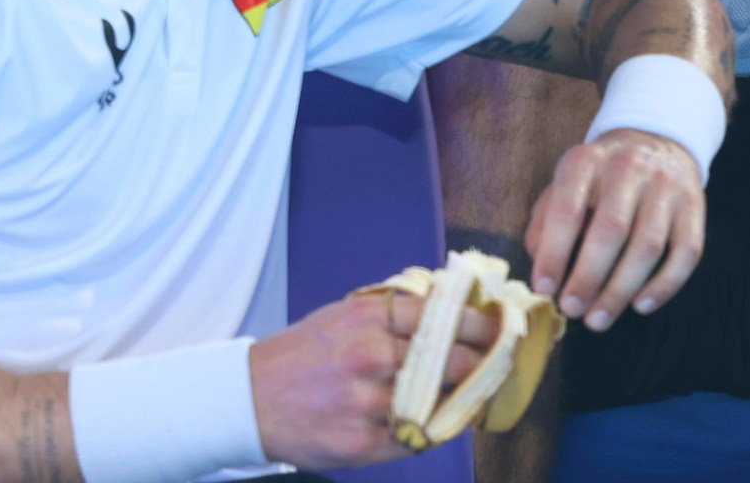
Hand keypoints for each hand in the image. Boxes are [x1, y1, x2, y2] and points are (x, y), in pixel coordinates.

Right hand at [252, 291, 492, 470]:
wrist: (250, 399)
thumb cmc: (304, 354)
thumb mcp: (344, 314)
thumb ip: (393, 311)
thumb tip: (450, 305)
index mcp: (369, 318)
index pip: (445, 316)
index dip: (480, 325)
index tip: (499, 329)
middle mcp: (371, 357)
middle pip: (452, 361)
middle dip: (482, 363)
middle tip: (498, 363)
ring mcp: (368, 404)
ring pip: (440, 403)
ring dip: (463, 399)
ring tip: (476, 393)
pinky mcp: (364, 444)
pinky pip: (418, 437)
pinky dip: (436, 429)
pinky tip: (443, 420)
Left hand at [523, 128, 705, 333]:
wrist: (655, 141)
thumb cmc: (600, 178)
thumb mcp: (565, 184)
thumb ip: (546, 222)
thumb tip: (542, 270)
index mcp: (587, 161)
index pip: (567, 209)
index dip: (554, 253)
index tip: (545, 289)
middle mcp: (629, 168)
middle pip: (611, 230)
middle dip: (588, 278)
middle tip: (572, 310)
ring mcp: (666, 186)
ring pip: (648, 246)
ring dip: (621, 290)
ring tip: (599, 318)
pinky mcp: (693, 206)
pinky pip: (686, 252)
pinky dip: (664, 286)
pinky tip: (640, 306)